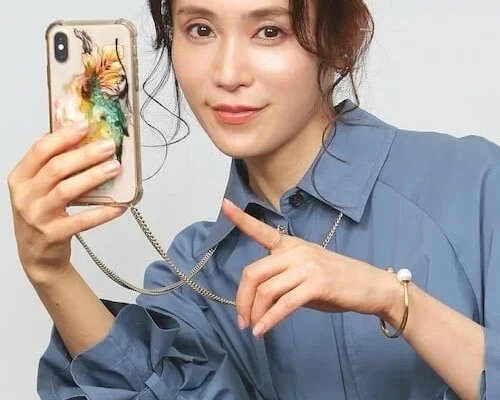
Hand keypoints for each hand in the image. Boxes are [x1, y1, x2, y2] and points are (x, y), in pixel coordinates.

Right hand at [8, 122, 125, 283]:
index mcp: (21, 178)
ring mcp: (37, 216)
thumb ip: (52, 165)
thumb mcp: (38, 188)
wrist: (37, 255)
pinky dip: (102, 212)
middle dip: (85, 154)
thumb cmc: (41, 214)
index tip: (85, 125)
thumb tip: (79, 138)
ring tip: (115, 168)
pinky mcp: (53, 234)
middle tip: (108, 147)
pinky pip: (81, 221)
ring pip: (67, 190)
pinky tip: (119, 205)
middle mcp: (25, 196)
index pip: (40, 151)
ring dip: (93, 177)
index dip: (64, 136)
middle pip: (56, 168)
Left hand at [221, 198, 396, 337]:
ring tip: (253, 328)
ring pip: (266, 289)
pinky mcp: (317, 284)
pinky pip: (284, 303)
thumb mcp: (306, 273)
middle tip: (242, 319)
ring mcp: (307, 266)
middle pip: (254, 272)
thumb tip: (259, 299)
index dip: (241, 218)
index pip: (262, 230)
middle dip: (242, 299)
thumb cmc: (337, 281)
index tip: (224, 205)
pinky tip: (263, 331)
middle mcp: (297, 251)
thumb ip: (283, 278)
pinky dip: (269, 320)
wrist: (372, 286)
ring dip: (255, 313)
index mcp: (292, 245)